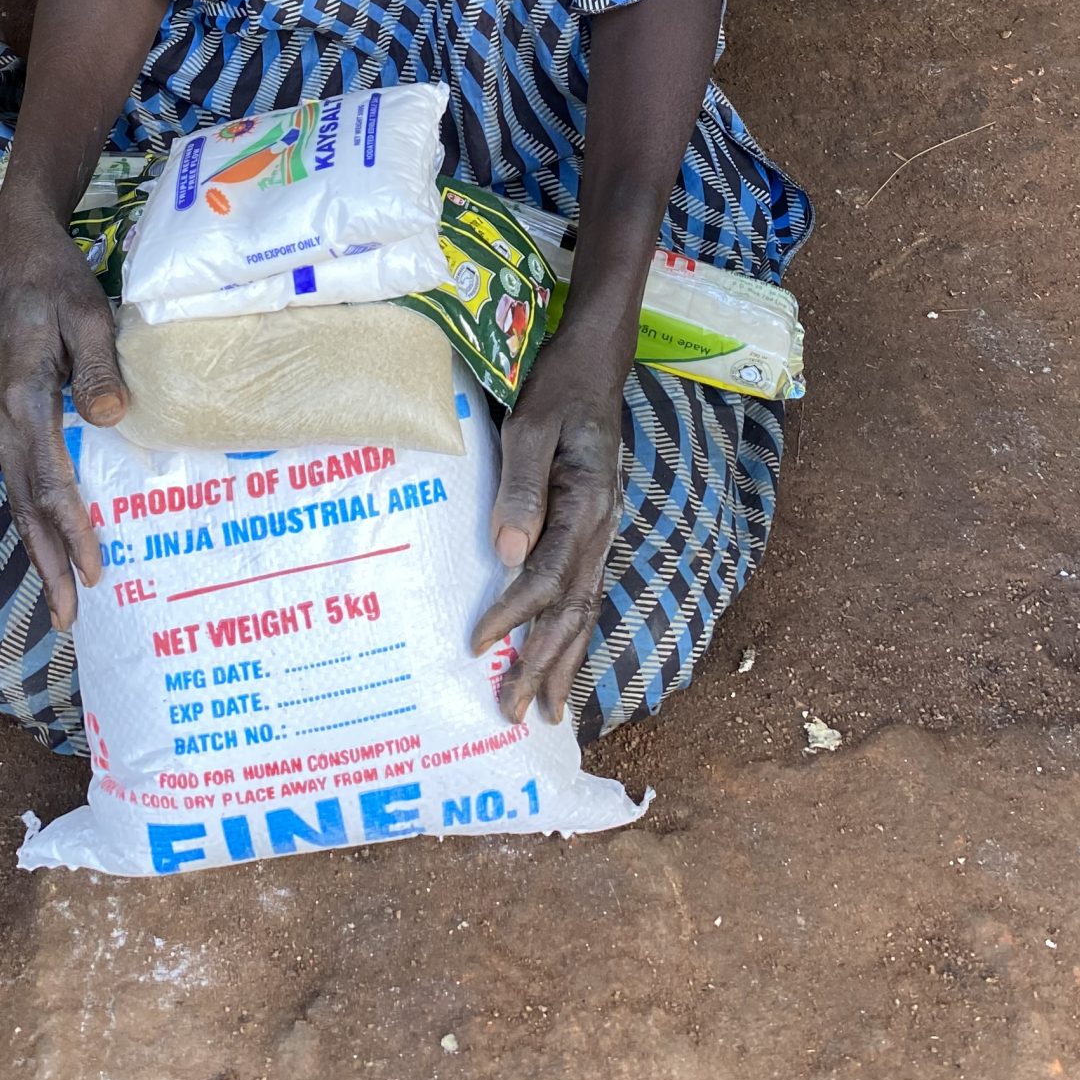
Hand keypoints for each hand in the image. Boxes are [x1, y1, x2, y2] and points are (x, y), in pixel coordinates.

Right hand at [0, 186, 126, 630]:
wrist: (12, 251)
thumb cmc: (56, 279)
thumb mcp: (89, 311)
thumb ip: (101, 367)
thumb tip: (112, 421)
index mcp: (22, 393)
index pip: (47, 477)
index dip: (70, 527)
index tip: (93, 567)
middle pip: (23, 502)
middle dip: (48, 562)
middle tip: (71, 617)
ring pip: (15, 495)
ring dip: (37, 548)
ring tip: (60, 599)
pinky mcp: (1, 413)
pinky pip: (16, 475)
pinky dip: (31, 516)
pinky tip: (49, 539)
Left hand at [470, 333, 625, 724]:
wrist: (594, 367)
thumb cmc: (556, 391)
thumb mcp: (529, 427)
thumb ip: (520, 487)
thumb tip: (507, 552)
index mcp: (585, 505)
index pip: (546, 578)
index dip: (512, 616)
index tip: (478, 645)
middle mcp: (600, 528)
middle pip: (573, 610)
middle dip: (543, 665)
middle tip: (514, 713)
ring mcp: (602, 531)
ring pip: (586, 609)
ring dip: (565, 661)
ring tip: (547, 710)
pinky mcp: (592, 529)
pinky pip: (585, 591)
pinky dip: (573, 633)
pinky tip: (561, 656)